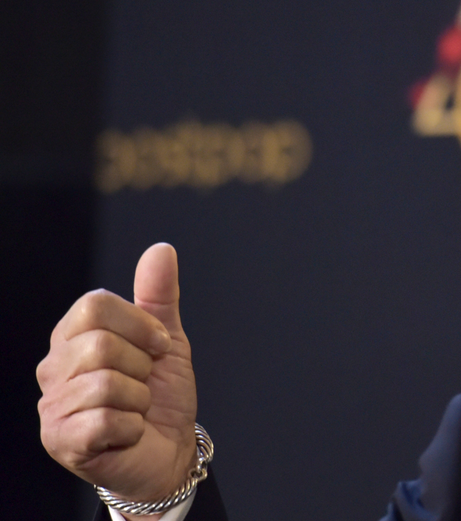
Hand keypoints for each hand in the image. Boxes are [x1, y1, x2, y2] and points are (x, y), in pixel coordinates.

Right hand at [37, 243, 198, 507]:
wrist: (168, 450)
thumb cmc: (161, 396)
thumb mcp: (167, 340)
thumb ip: (159, 296)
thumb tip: (161, 249)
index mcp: (73, 336)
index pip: (94, 303)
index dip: (140, 324)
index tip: (158, 347)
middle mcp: (53, 368)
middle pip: (100, 343)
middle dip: (142, 365)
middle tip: (144, 384)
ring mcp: (52, 406)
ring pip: (106, 383)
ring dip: (139, 399)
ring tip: (135, 409)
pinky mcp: (61, 440)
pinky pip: (105, 420)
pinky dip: (133, 426)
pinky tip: (128, 432)